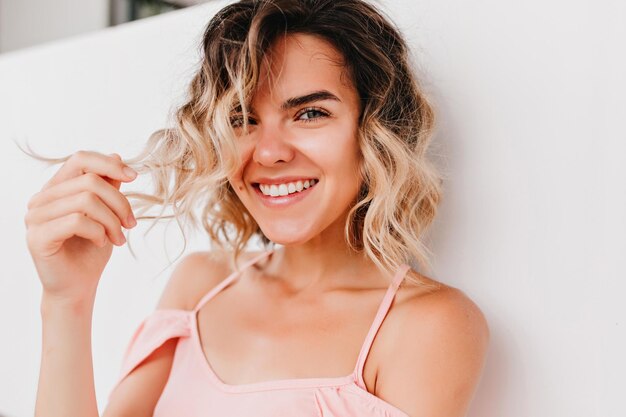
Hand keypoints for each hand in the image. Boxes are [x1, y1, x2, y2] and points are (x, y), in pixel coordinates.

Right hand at [25, 151, 137, 303]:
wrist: (78, 287)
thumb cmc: (91, 250)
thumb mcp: (107, 213)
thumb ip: (108, 186)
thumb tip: (117, 156)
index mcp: (56, 188)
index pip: (80, 159)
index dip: (109, 164)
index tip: (134, 177)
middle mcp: (41, 199)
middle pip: (90, 181)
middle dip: (119, 203)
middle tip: (131, 224)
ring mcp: (35, 217)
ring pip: (86, 200)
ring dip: (112, 221)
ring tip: (118, 237)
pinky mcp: (37, 237)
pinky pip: (76, 221)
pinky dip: (98, 231)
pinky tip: (102, 242)